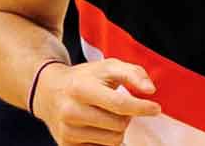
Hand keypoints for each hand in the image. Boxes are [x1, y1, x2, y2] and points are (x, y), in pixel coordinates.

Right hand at [33, 59, 160, 145]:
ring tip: (107, 116)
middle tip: (119, 107)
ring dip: (118, 130)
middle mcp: (71, 111)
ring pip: (112, 141)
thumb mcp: (106, 67)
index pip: (119, 104)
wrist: (48, 91)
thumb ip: (132, 73)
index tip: (156, 108)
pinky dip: (106, 139)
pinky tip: (98, 126)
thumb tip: (150, 90)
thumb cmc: (84, 78)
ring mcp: (67, 131)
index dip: (141, 108)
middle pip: (118, 125)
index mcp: (81, 88)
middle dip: (127, 117)